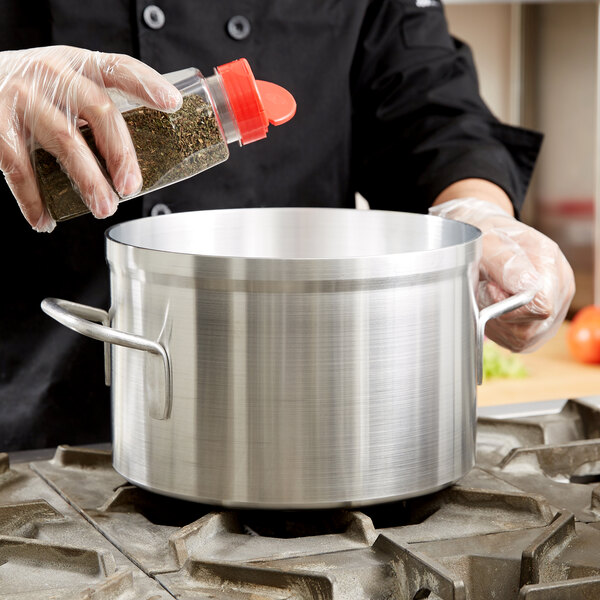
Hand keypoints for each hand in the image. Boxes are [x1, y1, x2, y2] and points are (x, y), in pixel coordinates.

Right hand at [0, 46, 181, 231]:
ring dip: (88, 181)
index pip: (119, 68)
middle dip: (121, 153)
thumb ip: (99, 110)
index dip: (147, 84)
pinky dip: (33, 199)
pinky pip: (19, 166)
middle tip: (131, 187)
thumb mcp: (69, 83)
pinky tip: (45, 219)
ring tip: (103, 208)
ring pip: (66, 141)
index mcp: (80, 65)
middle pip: (100, 111)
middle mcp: (54, 75)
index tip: (172, 103)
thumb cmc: (36, 90)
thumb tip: (136, 165)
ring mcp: (24, 97)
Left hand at [429, 197, 574, 351]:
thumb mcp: (489, 241)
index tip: (490, 287)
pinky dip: (498, 329)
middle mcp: (560, 290)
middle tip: (487, 290)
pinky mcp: (538, 328)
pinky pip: (518, 343)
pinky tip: (493, 308)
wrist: (486, 242)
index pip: (540, 307)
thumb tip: (528, 287)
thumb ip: (506, 263)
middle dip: (500, 314)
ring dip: (497, 322)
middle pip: (531, 328)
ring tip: (490, 296)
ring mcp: (552, 311)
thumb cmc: (487, 238)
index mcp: (552, 264)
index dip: (508, 304)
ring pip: (523, 339)